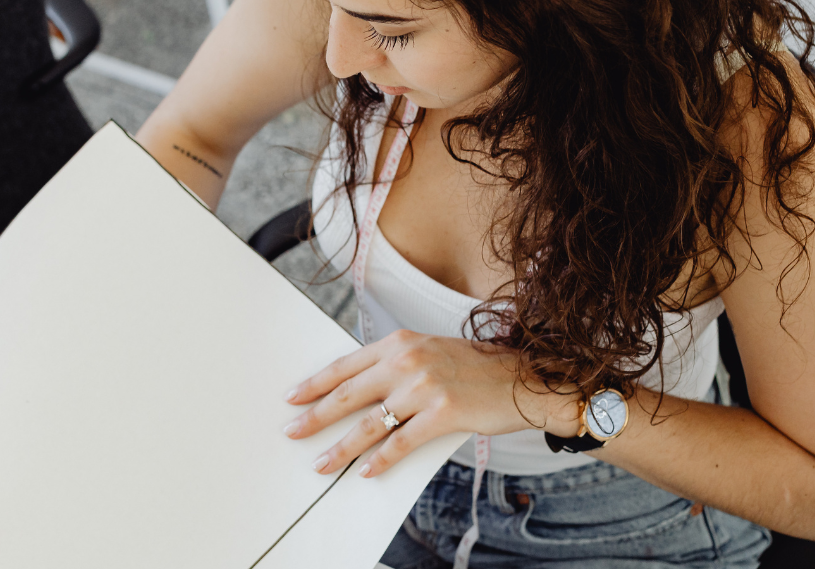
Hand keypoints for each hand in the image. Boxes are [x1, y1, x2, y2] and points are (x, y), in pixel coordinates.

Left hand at [283, 329, 582, 477]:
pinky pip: (401, 442)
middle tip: (292, 432)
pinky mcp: (443, 413)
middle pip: (349, 394)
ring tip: (321, 463)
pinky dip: (381, 460)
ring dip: (341, 447)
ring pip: (370, 423)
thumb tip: (357, 392)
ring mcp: (425, 387)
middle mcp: (408, 361)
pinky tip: (366, 472)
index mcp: (400, 343)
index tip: (292, 397)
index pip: (346, 365)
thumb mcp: (429, 352)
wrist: (522, 378)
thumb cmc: (474, 368)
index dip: (315, 383)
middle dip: (316, 415)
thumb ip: (394, 365)